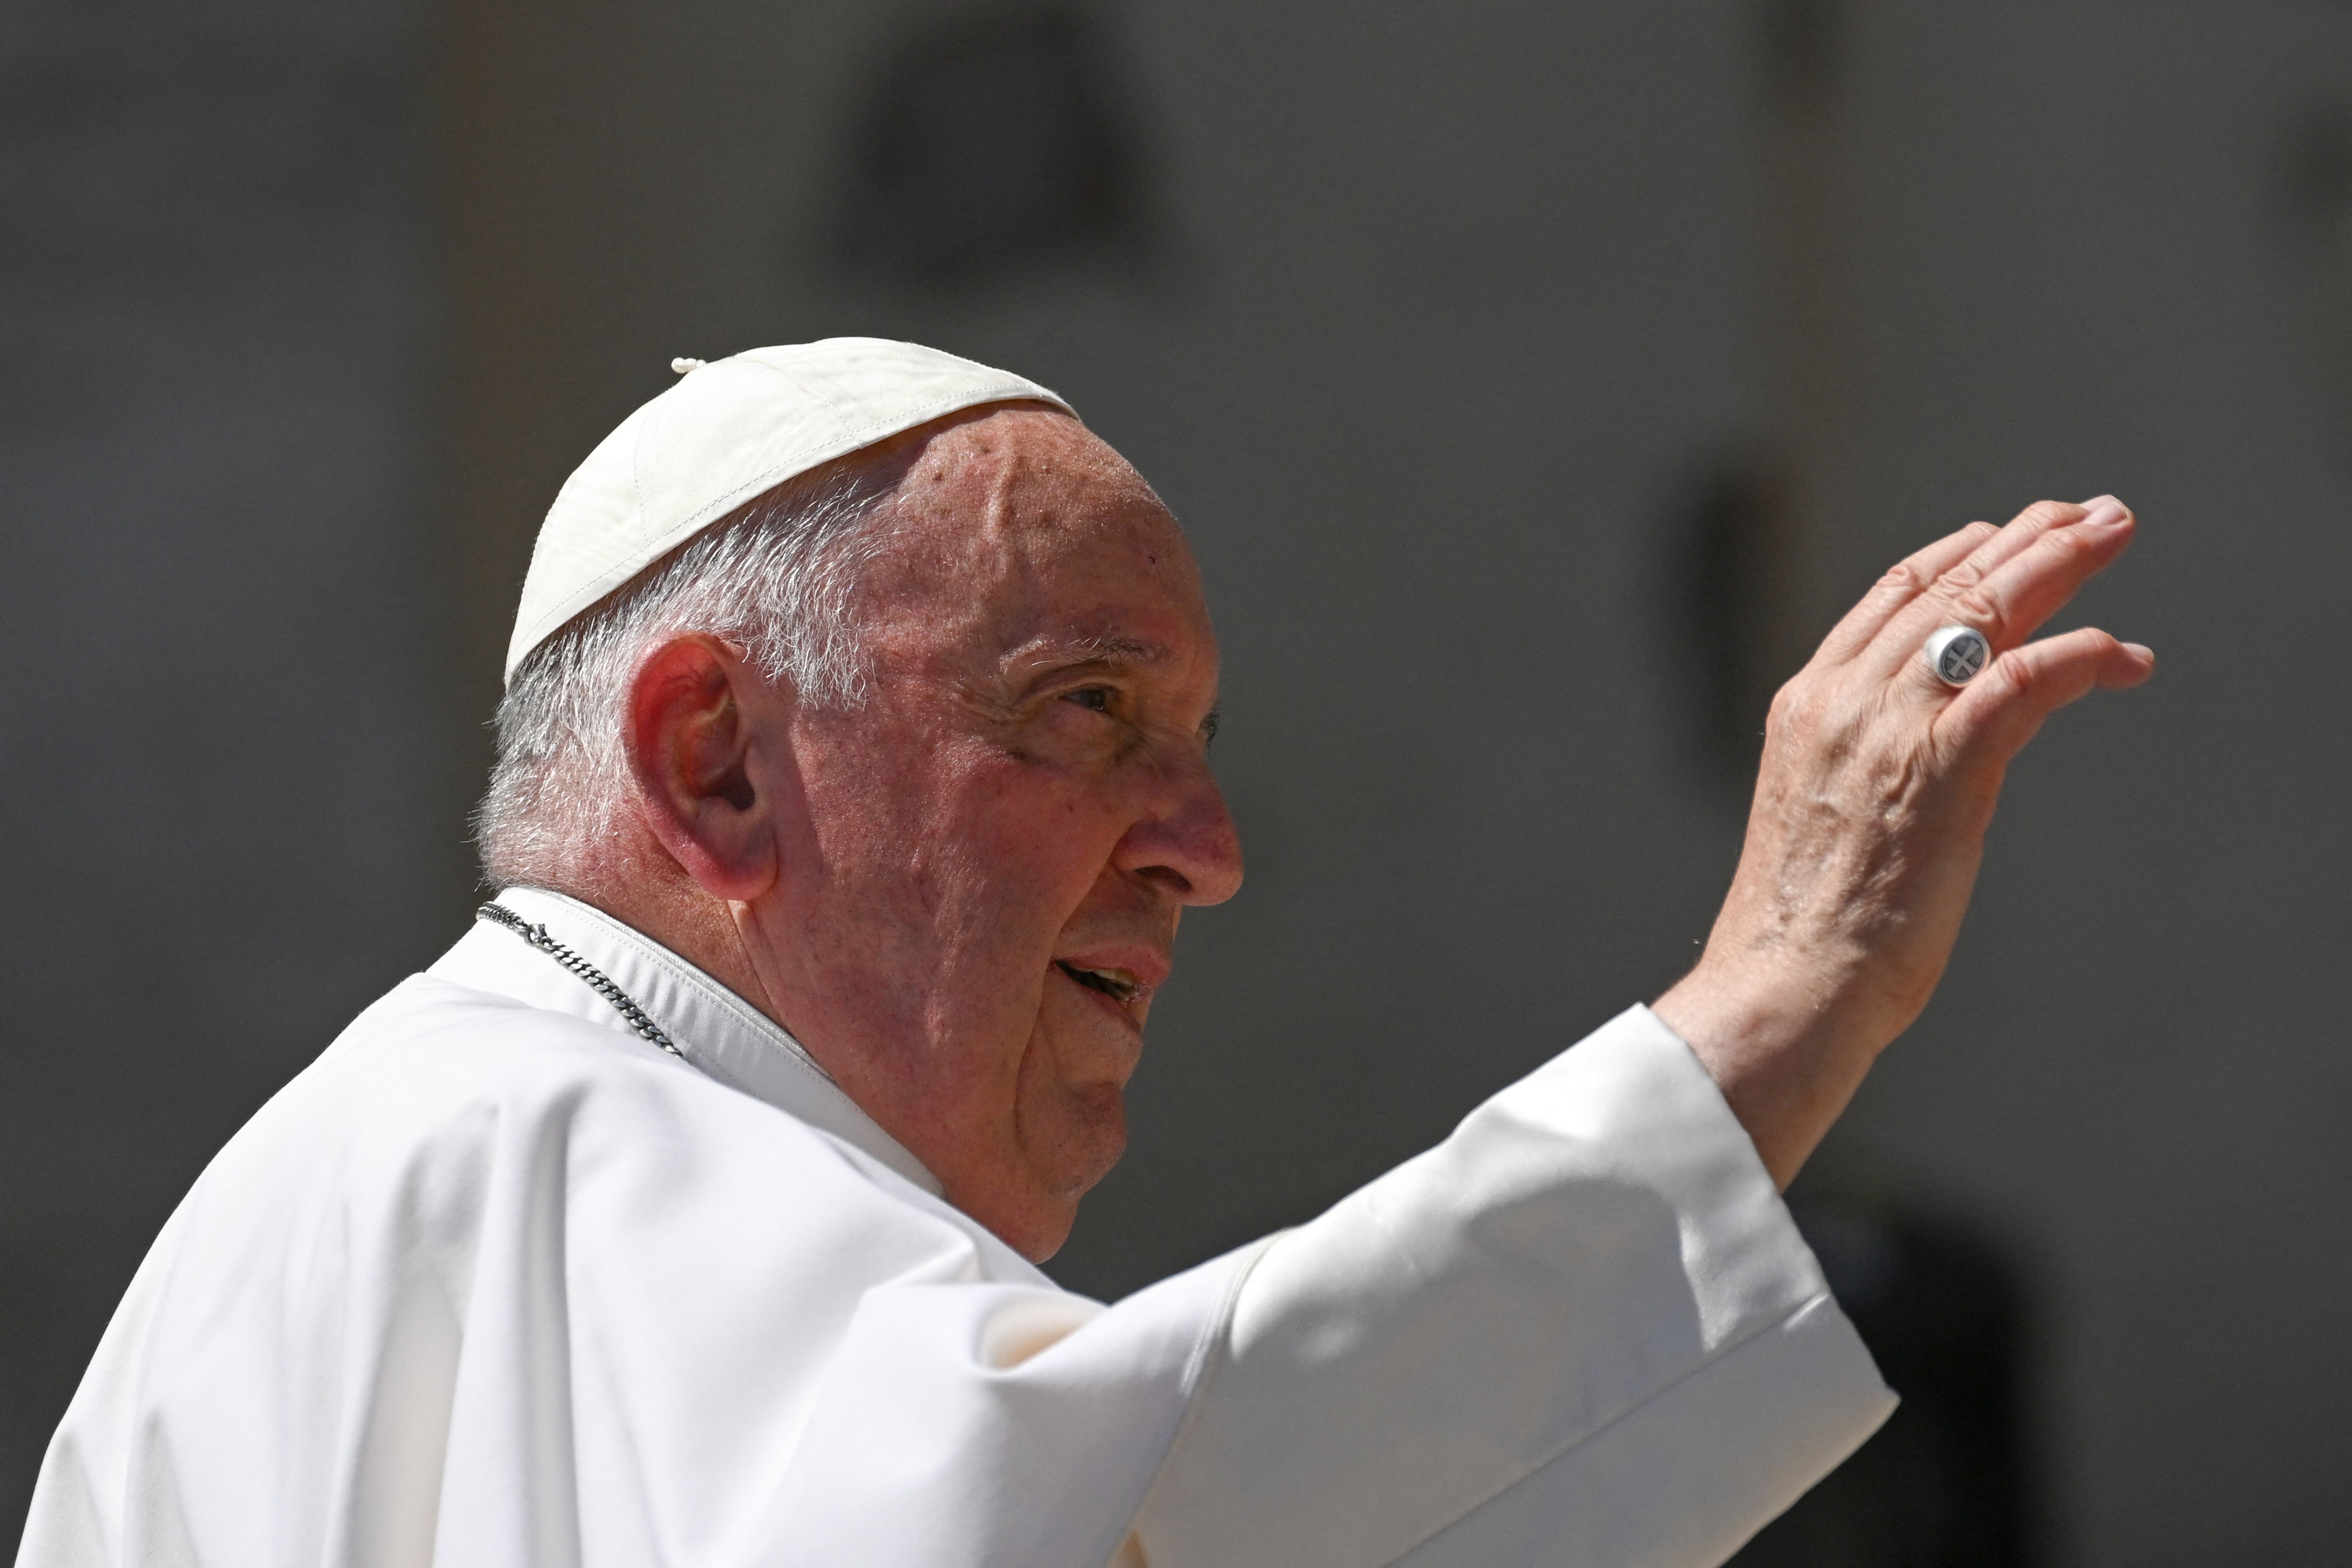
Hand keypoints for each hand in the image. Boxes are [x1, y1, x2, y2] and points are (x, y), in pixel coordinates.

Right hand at [1653, 496, 2154, 1187]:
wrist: (1786, 984)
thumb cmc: (1808, 932)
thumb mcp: (1826, 817)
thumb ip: (1870, 766)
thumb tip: (1940, 758)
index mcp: (1806, 706)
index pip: (1887, 600)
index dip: (1952, 557)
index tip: (2001, 535)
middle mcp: (1843, 699)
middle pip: (1945, 588)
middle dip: (2025, 540)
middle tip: (2091, 514)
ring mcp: (1889, 728)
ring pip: (1986, 611)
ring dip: (2062, 566)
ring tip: (2115, 538)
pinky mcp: (1942, 767)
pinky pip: (2025, 679)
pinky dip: (2082, 655)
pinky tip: (2123, 656)